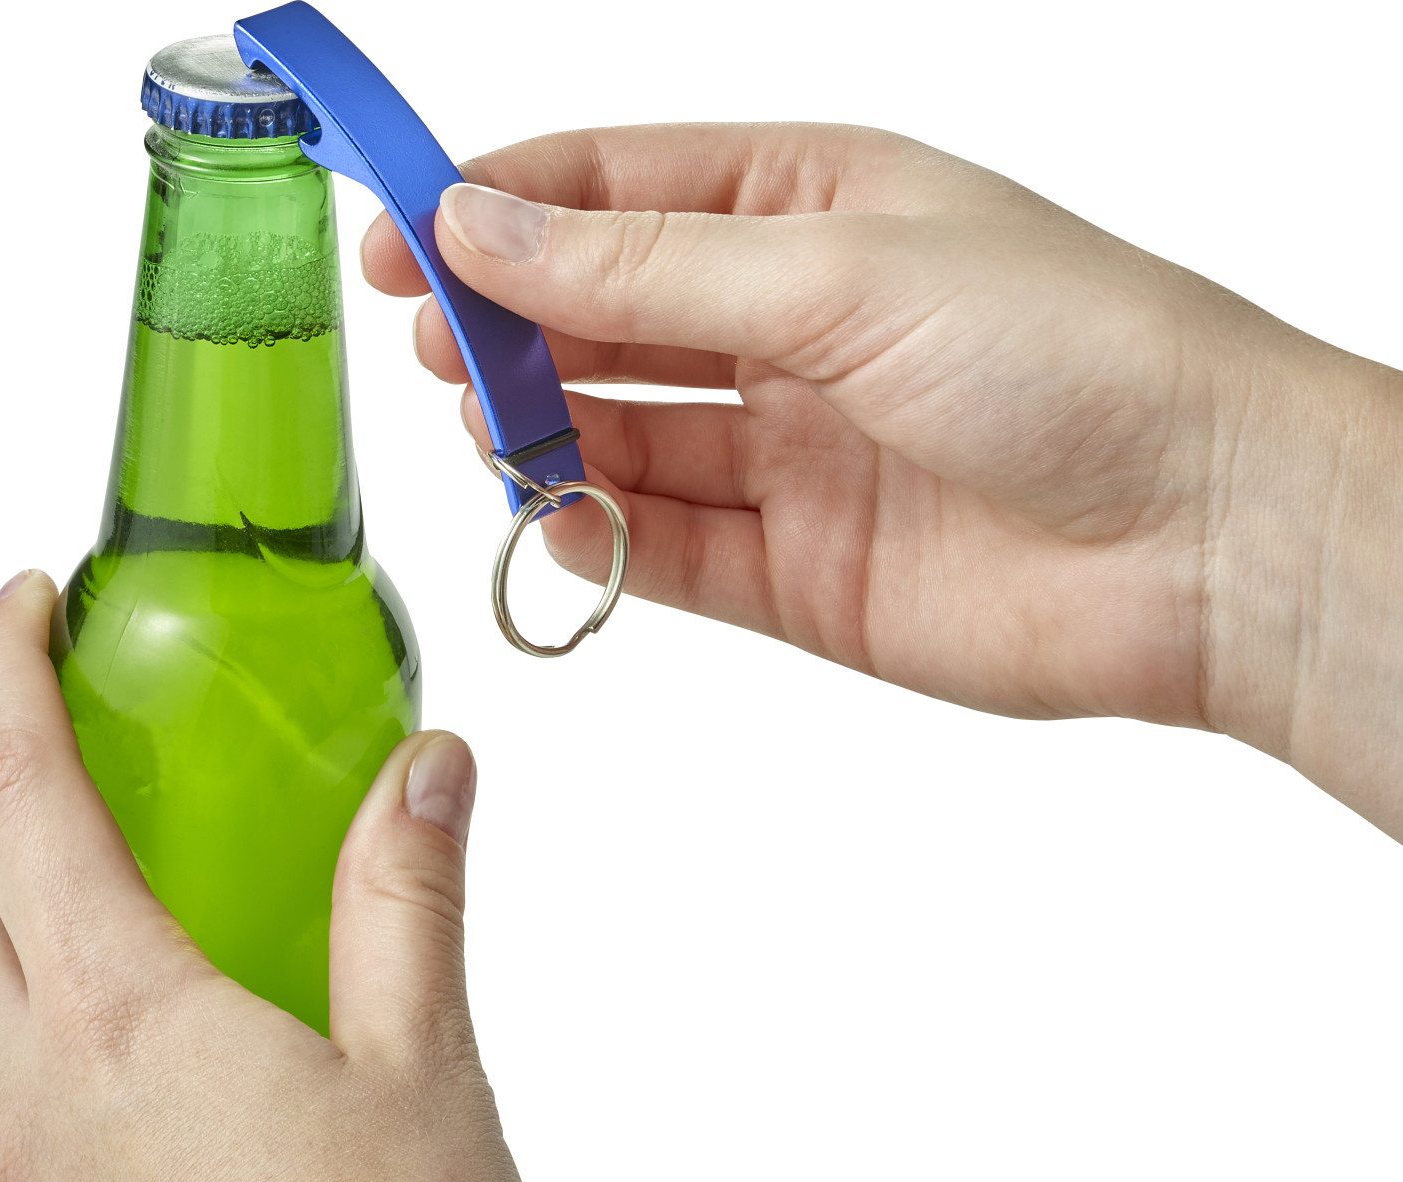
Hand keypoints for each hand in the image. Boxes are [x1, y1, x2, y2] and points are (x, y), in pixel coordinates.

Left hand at [0, 571, 634, 1181]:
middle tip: (78, 786)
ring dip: (4, 972)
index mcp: (127, 1025)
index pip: (19, 802)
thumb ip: (408, 894)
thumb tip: (425, 771)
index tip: (23, 607)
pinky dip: (25, 1135)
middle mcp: (45, 1116)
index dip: (2, 680)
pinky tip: (91, 1151)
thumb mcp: (425, 1054)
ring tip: (108, 952)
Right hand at [362, 123, 1402, 837]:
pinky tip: (555, 510)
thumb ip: (654, 267)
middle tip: (431, 340)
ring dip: (548, 428)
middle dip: (513, 323)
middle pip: (609, 316)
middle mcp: (797, 329)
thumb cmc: (1076, 356)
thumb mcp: (843, 268)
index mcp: (816, 208)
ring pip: (628, 435)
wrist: (1201, 539)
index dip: (503, 206)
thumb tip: (490, 232)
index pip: (622, 190)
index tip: (401, 229)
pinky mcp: (801, 569)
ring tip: (488, 419)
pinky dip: (603, 532)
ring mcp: (795, 455)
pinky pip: (668, 546)